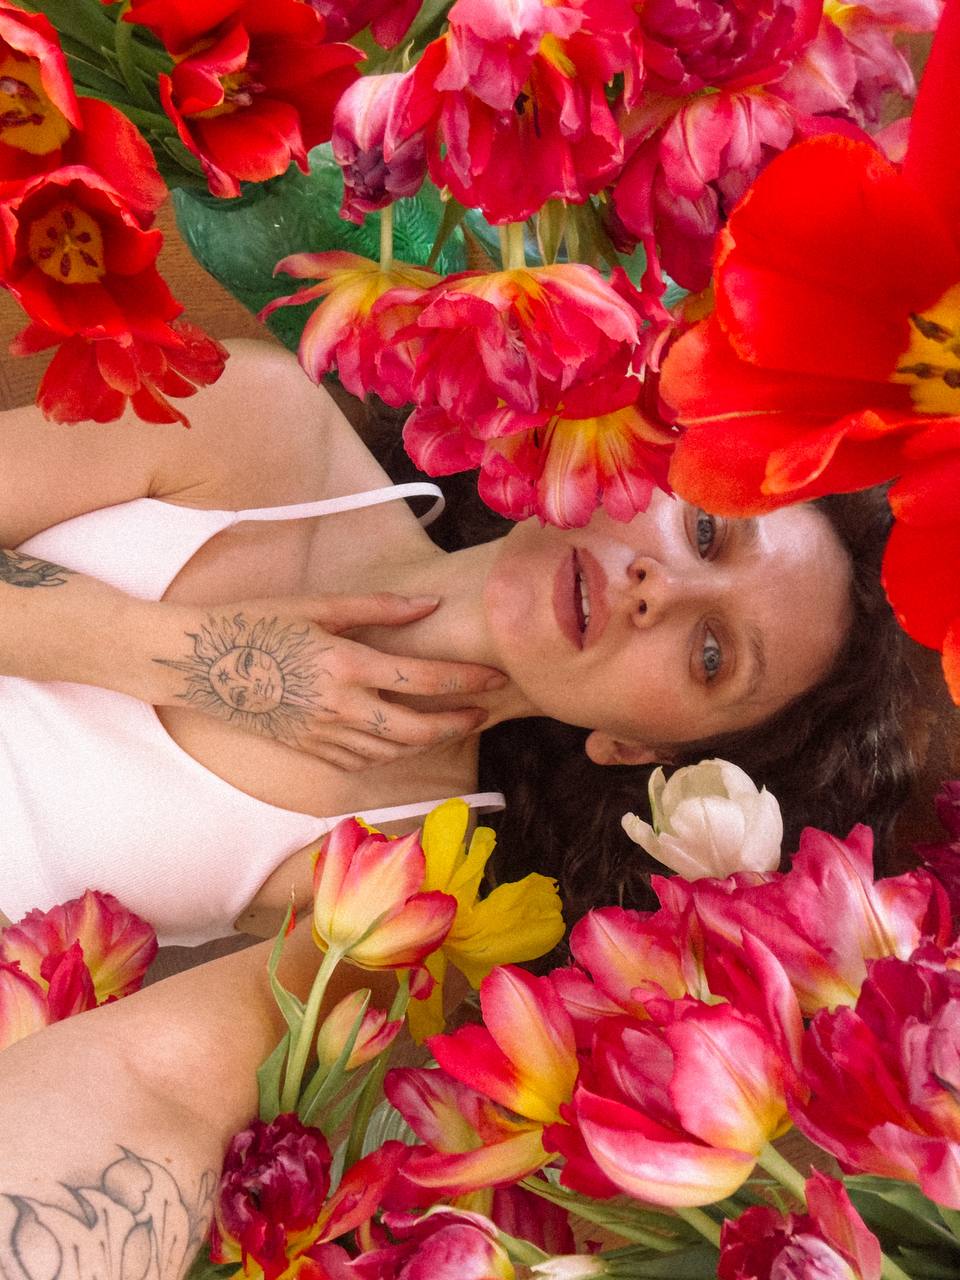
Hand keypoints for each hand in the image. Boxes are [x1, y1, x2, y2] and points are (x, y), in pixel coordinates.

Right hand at [153, 593, 505, 769]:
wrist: (196, 664)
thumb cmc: (255, 622)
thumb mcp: (317, 605)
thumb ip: (378, 607)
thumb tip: (430, 606)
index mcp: (345, 664)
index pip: (423, 678)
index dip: (467, 679)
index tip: (496, 675)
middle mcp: (339, 707)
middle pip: (417, 728)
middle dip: (458, 721)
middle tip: (485, 709)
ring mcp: (323, 735)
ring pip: (394, 751)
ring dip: (430, 740)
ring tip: (453, 723)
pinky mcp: (309, 750)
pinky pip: (363, 760)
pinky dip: (394, 752)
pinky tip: (406, 738)